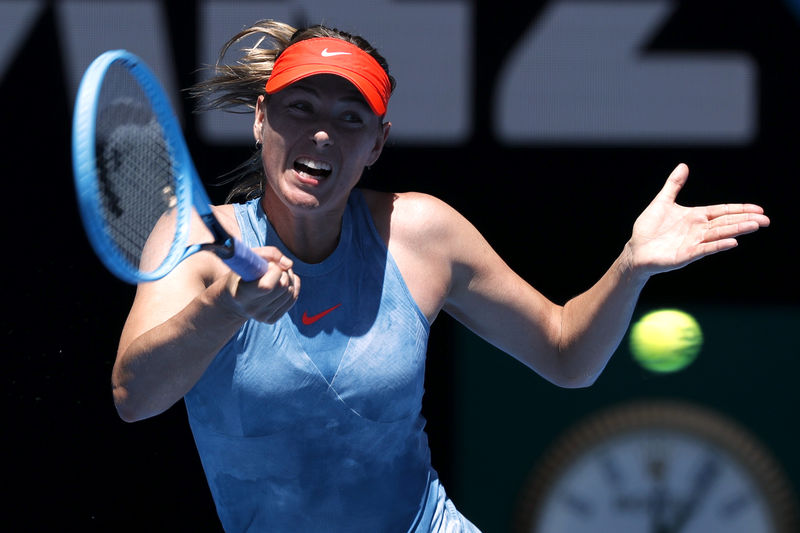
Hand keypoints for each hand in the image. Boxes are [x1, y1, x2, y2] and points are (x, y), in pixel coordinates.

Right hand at [222, 246, 300, 322]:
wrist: (233, 299)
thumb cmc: (242, 274)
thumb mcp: (248, 258)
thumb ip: (269, 254)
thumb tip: (289, 264)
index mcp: (242, 294)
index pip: (267, 286)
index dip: (274, 270)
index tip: (269, 264)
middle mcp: (252, 309)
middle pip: (283, 287)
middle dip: (284, 272)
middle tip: (276, 267)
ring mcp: (262, 316)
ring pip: (290, 292)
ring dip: (289, 278)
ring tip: (278, 274)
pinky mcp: (271, 319)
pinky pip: (292, 299)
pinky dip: (293, 287)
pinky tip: (283, 282)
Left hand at [627, 163, 769, 276]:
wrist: (636, 249)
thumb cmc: (648, 228)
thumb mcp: (662, 202)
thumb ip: (674, 185)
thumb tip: (684, 166)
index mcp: (695, 217)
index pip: (722, 211)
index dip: (740, 209)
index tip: (758, 209)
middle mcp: (698, 230)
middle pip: (726, 222)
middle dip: (745, 220)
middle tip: (766, 220)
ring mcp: (693, 243)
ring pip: (719, 234)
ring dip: (737, 230)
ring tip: (755, 226)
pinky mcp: (686, 255)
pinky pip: (704, 249)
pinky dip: (718, 245)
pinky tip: (732, 242)